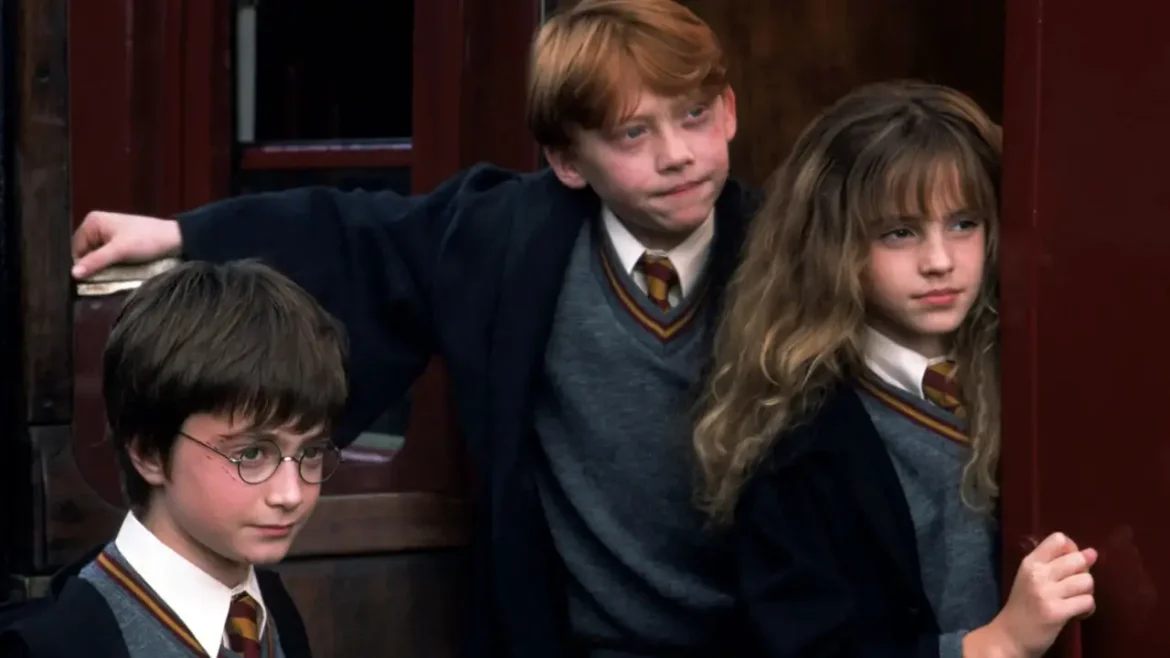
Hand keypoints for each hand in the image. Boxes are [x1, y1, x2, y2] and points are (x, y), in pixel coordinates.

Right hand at [71, 211, 181, 278]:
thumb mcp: (120, 251)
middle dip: (93, 267)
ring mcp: (108, 235)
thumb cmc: (148, 240)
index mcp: (92, 222)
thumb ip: (96, 261)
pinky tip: (118, 272)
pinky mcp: (119, 243)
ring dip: (103, 268)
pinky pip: (108, 258)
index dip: (81, 265)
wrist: (176, 239)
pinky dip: (111, 266)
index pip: (76, 249)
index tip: (88, 281)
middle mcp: (97, 226)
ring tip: (112, 276)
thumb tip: (73, 273)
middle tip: (101, 281)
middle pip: (86, 254)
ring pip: (97, 258)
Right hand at [968, 532, 1095, 657]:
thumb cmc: (1024, 606)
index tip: (1069, 565)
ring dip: (1086, 593)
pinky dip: (1087, 609)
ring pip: (1086, 581)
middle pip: (1078, 559)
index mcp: (1030, 562)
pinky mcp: (1056, 612)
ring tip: (1075, 601)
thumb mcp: (1031, 578)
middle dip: (1084, 573)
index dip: (1072, 550)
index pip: (1059, 539)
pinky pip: (1087, 602)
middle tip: (1074, 587)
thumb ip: (1056, 564)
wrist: (1010, 636)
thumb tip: (1092, 553)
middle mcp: (1037, 574)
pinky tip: (1077, 613)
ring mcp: (1046, 593)